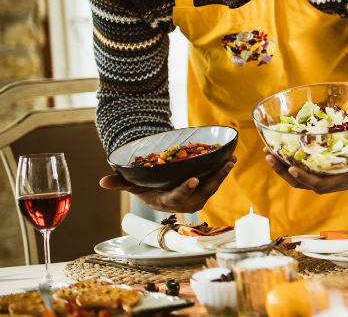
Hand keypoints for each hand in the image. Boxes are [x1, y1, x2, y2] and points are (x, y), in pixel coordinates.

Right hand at [99, 155, 236, 213]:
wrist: (159, 194)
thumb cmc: (146, 189)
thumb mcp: (133, 186)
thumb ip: (120, 184)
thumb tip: (102, 182)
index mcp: (167, 201)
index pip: (177, 198)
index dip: (185, 190)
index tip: (194, 180)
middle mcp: (184, 202)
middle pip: (202, 193)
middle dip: (214, 180)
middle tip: (224, 166)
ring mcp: (196, 198)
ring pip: (212, 188)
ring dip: (222, 175)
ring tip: (231, 160)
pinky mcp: (204, 192)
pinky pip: (215, 183)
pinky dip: (222, 172)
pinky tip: (230, 159)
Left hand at [263, 139, 347, 193]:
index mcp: (336, 182)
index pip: (316, 183)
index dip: (303, 177)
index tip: (291, 168)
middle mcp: (323, 183)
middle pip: (298, 181)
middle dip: (282, 170)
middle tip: (269, 156)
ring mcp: (317, 178)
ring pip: (294, 177)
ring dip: (279, 166)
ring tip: (267, 153)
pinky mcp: (314, 172)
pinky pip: (297, 170)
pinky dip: (285, 163)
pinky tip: (276, 151)